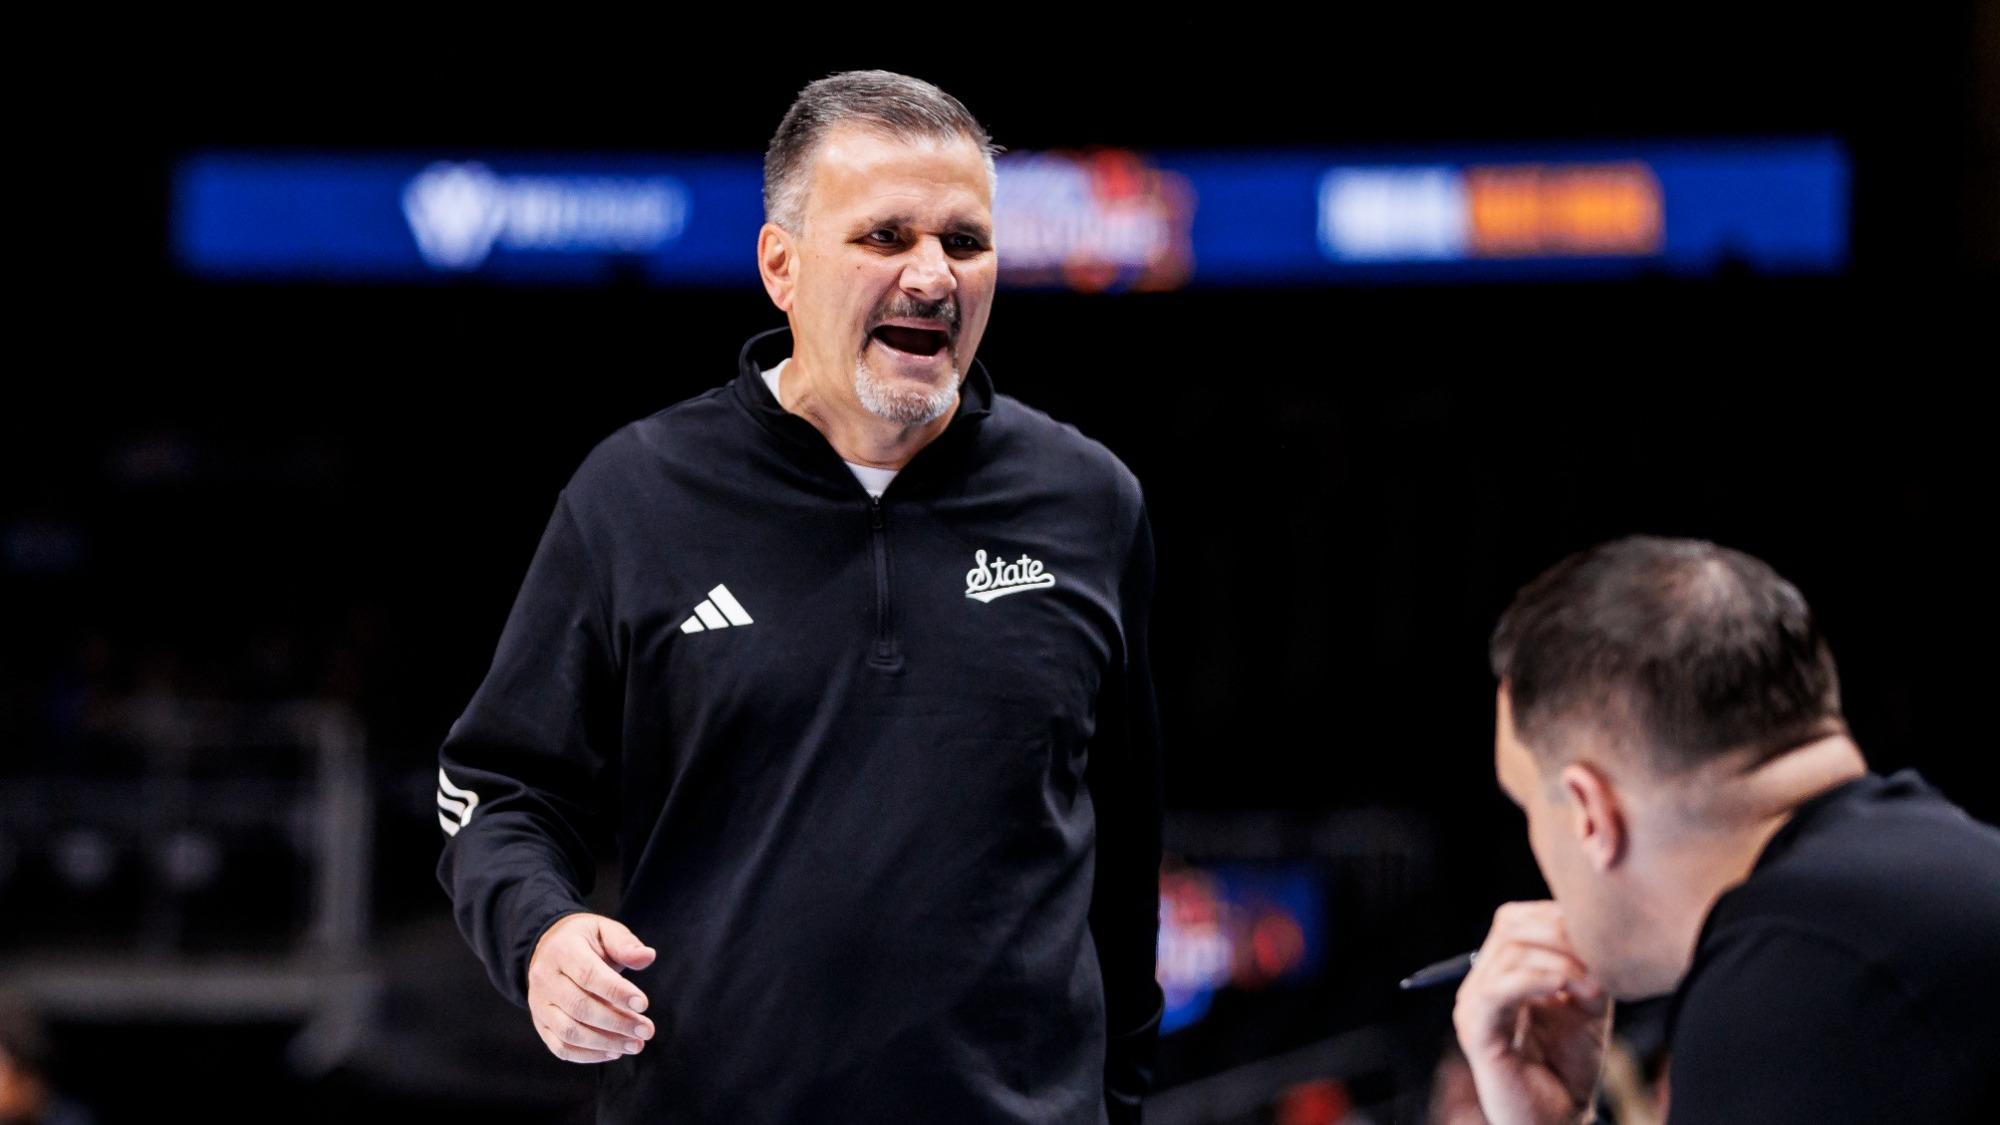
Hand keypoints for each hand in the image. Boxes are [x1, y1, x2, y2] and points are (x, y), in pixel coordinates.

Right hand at [526, 912, 657, 1063]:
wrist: (550, 948)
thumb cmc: (585, 940)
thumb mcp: (604, 930)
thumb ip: (625, 944)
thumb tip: (648, 956)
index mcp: (562, 951)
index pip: (588, 975)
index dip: (617, 992)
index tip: (643, 1004)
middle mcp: (545, 979)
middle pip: (580, 1008)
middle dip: (617, 1022)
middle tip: (647, 1030)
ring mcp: (539, 1005)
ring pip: (569, 1032)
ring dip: (605, 1043)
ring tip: (635, 1045)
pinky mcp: (540, 1024)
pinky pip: (561, 1047)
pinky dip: (588, 1055)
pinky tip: (614, 1052)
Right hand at [1452, 901, 1611, 1124]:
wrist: (1557, 1121)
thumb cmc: (1569, 1066)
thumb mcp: (1586, 1004)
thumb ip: (1585, 968)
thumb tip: (1594, 939)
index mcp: (1500, 972)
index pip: (1516, 920)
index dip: (1556, 918)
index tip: (1600, 936)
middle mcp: (1480, 982)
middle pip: (1509, 926)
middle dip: (1559, 933)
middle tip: (1597, 957)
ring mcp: (1473, 1005)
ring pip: (1508, 953)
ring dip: (1558, 960)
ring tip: (1590, 984)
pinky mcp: (1476, 1030)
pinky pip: (1498, 990)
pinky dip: (1536, 980)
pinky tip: (1567, 987)